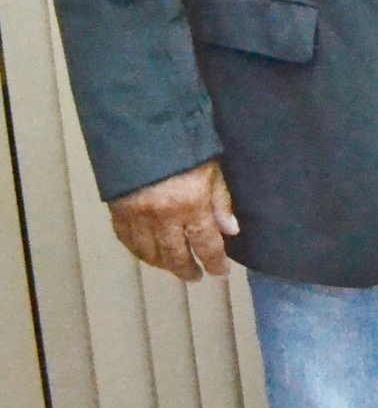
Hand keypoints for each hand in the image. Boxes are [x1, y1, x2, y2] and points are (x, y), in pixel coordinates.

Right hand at [109, 159, 237, 282]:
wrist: (141, 131)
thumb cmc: (185, 147)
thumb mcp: (212, 170)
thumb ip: (220, 202)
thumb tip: (230, 231)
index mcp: (190, 206)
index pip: (206, 244)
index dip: (215, 262)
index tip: (221, 273)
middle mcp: (163, 218)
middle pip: (175, 256)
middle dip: (187, 269)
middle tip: (195, 276)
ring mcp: (137, 218)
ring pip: (150, 254)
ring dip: (163, 265)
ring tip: (174, 267)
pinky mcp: (118, 213)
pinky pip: (128, 242)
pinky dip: (139, 252)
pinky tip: (148, 254)